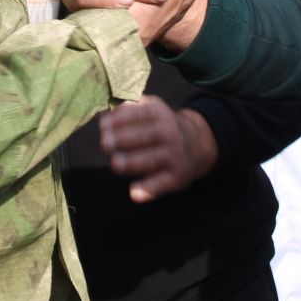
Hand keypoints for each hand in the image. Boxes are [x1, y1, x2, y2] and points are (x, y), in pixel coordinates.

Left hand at [100, 96, 217, 201]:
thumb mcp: (150, 108)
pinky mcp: (177, 177)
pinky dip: (149, 189)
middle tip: (105, 143)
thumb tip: (103, 113)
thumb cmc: (161, 125)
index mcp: (159, 113)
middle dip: (123, 139)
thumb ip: (128, 108)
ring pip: (152, 159)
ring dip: (132, 162)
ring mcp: (174, 156)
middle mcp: (170, 133)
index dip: (120, 119)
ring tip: (115, 163)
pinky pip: (162, 184)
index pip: (139, 114)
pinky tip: (134, 193)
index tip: (103, 125)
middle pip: (144, 136)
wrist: (197, 143)